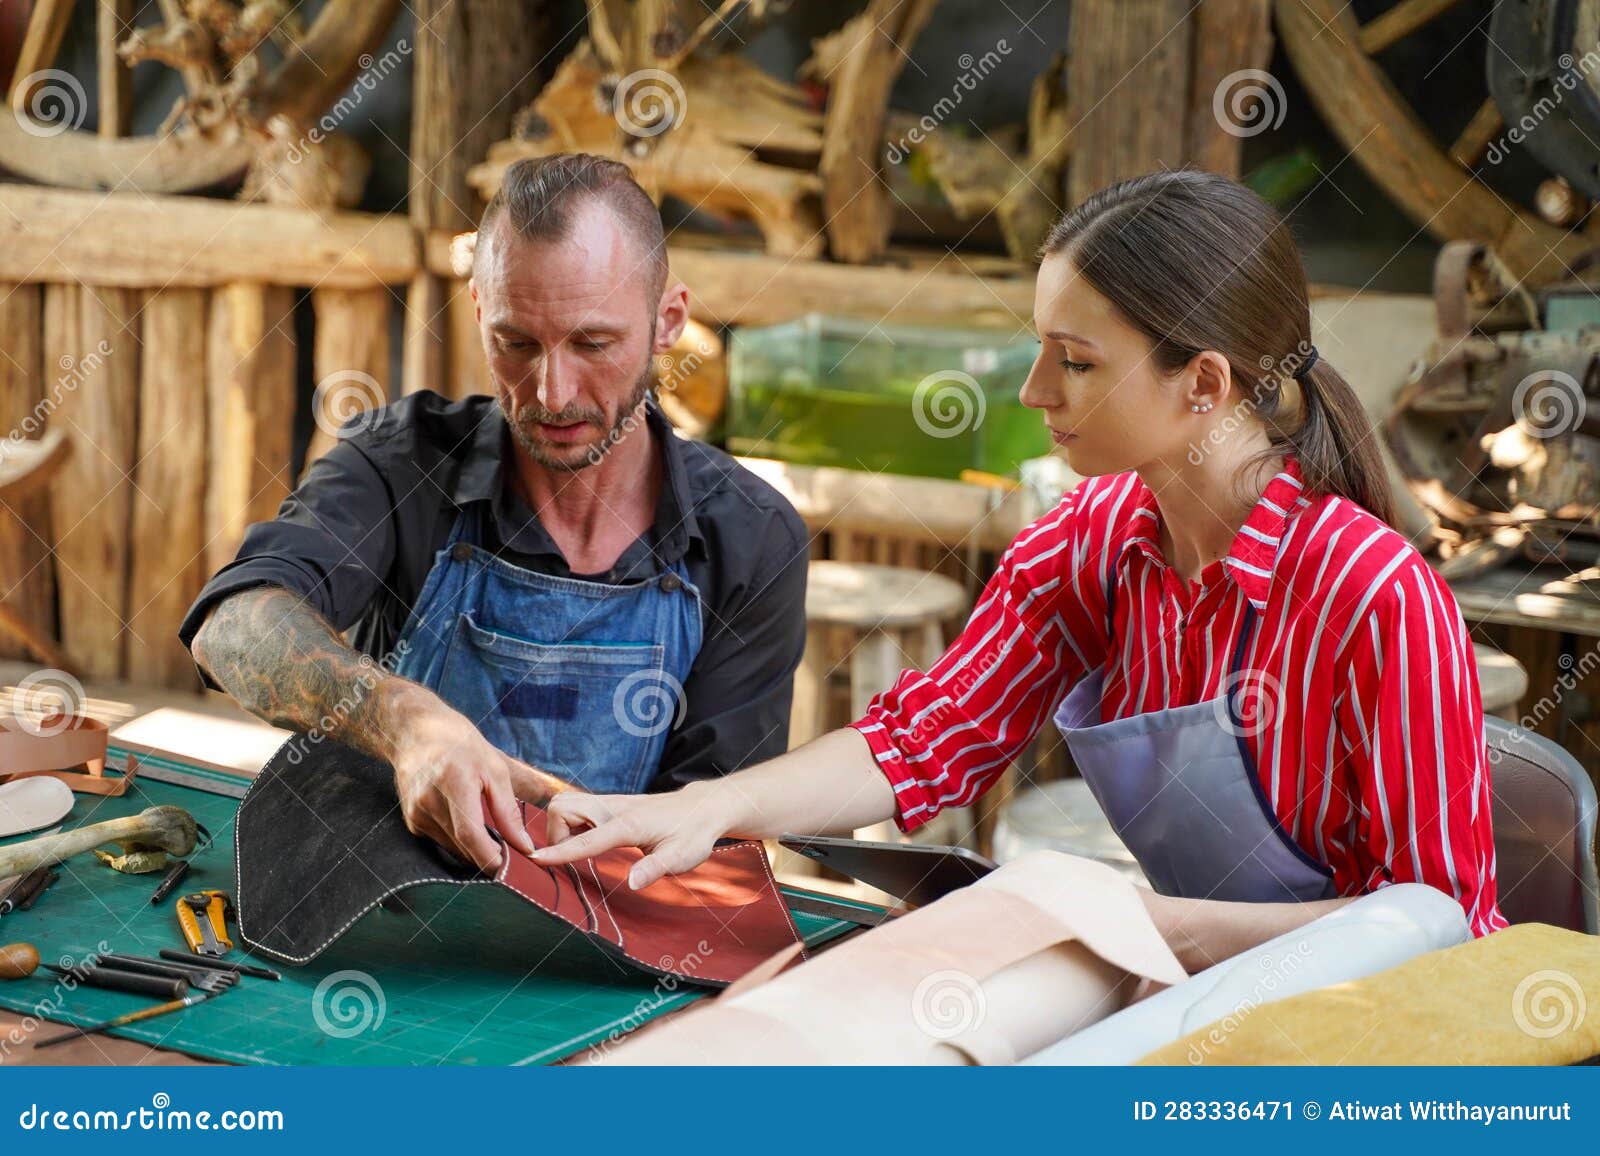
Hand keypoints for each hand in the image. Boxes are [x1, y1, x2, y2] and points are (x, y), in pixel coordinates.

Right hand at [388, 699, 549, 872]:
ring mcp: (415, 811)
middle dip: (488, 857)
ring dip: (473, 850)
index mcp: (454, 782)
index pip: (470, 833)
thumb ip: (508, 811)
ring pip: (451, 847)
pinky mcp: (411, 820)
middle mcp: (428, 799)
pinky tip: (468, 825)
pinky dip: (458, 841)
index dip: (490, 857)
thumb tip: (523, 846)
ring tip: (492, 839)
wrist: (416, 731)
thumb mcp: (494, 769)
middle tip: (510, 857)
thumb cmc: (461, 745)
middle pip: (461, 845)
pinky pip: (440, 841)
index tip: (509, 869)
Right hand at [531, 781, 734, 889]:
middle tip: (569, 859)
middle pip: (563, 808)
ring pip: (566, 803)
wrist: (705, 807)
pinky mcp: (611, 803)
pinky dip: (570, 823)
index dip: (559, 851)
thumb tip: (632, 884)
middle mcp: (614, 808)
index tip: (536, 860)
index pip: (585, 838)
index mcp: (628, 824)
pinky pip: (577, 806)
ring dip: (560, 827)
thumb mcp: (682, 857)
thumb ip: (655, 869)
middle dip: (554, 834)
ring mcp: (611, 802)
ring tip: (578, 851)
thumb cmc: (694, 834)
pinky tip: (586, 839)